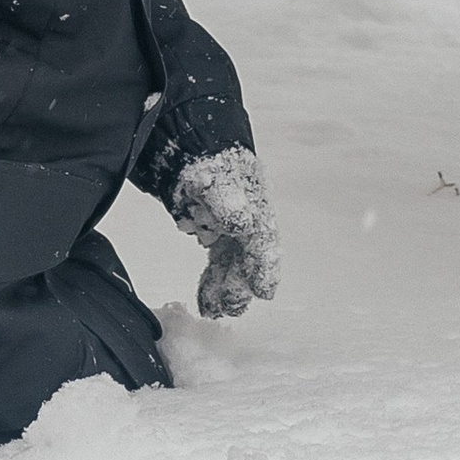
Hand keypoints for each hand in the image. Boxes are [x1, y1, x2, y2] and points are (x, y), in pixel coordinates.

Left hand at [164, 144, 278, 319]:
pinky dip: (213, 285)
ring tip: (213, 310)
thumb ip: (226, 199)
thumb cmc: (210, 161)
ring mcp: (234, 234)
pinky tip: (206, 302)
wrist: (194, 149)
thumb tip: (240, 223)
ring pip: (235, 268)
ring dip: (227, 290)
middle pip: (250, 260)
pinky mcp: (219, 240)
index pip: (263, 239)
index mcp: (255, 205)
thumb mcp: (215, 176)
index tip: (264, 290)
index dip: (265, 266)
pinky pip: (220, 267)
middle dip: (240, 285)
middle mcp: (249, 222)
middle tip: (228, 305)